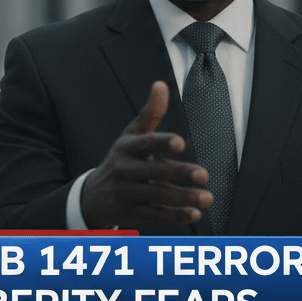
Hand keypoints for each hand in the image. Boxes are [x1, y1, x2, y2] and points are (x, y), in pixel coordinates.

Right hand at [80, 81, 211, 228]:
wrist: (93, 196)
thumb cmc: (122, 159)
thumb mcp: (131, 136)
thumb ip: (150, 113)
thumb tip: (161, 84)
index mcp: (126, 148)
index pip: (146, 143)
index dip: (163, 142)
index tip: (181, 143)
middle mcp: (124, 170)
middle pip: (156, 171)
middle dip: (181, 173)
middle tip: (205, 175)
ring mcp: (127, 193)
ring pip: (158, 196)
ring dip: (185, 197)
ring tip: (208, 197)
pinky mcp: (131, 213)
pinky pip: (156, 215)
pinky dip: (176, 216)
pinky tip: (195, 214)